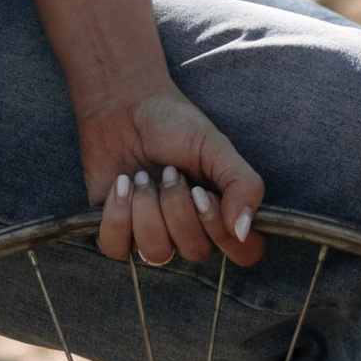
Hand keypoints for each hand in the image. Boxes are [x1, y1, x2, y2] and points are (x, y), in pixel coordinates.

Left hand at [79, 82, 265, 268]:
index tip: (202, 192)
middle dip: (177, 207)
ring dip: (147, 210)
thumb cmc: (174, 125)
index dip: (221, 230)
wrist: (124, 107)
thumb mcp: (216, 147)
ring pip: (156, 253)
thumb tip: (243, 232)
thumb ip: (242, 185)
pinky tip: (121, 184)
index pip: (243, 253)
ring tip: (141, 177)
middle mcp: (190, 230)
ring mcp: (152, 234)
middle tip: (169, 172)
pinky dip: (117, 215)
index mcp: (221, 211)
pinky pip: (118, 249)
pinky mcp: (117, 232)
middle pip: (194, 251)